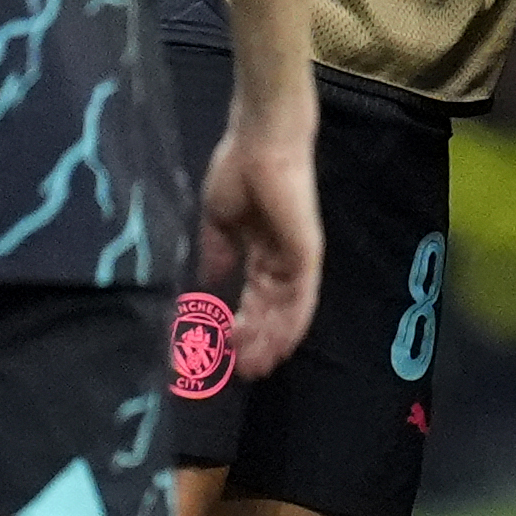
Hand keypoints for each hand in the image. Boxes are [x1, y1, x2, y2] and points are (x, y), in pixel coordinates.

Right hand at [200, 97, 323, 379]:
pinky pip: (302, 298)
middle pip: (271, 311)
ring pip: (285, 312)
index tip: (226, 350)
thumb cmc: (238, 171)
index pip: (255, 297)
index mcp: (261, 250)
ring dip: (270, 341)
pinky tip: (279, 347)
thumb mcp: (218, 221)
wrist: (258, 142)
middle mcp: (282, 260)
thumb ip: (217, 254)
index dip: (244, 325)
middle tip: (242, 373)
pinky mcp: (307, 253)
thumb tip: (208, 284)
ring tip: (254, 368)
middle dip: (257, 342)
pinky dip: (290, 325)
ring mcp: (296, 258)